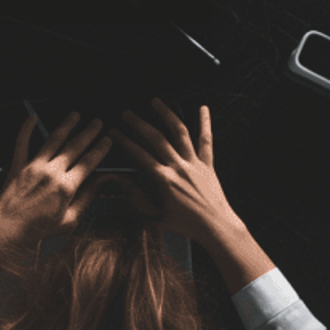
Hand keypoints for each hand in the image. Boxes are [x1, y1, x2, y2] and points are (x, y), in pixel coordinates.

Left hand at [0, 111, 113, 247]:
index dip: (99, 149)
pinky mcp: (18, 167)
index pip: (88, 162)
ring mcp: (34, 167)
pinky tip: (32, 118)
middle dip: (88, 133)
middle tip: (97, 123)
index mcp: (66, 187)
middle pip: (74, 147)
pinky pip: (22, 143)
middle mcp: (51, 173)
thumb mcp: (70, 220)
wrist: (8, 231)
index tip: (107, 140)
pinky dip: (27, 129)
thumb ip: (86, 199)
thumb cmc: (39, 231)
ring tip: (75, 115)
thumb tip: (99, 183)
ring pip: (53, 140)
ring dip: (66, 126)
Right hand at [108, 99, 239, 245]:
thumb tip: (119, 183)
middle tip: (127, 114)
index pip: (139, 154)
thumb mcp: (155, 215)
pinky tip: (203, 108)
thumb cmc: (186, 225)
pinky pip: (206, 140)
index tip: (114, 133)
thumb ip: (137, 197)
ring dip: (166, 114)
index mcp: (164, 179)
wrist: (215, 227)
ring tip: (155, 102)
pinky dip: (204, 123)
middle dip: (139, 123)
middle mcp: (179, 167)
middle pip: (156, 138)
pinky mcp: (208, 164)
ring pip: (179, 132)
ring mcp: (194, 163)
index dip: (124, 141)